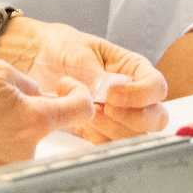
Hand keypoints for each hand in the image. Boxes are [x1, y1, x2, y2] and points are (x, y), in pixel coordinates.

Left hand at [0, 19, 167, 142]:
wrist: (35, 59)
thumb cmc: (61, 47)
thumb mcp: (78, 52)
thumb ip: (97, 74)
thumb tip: (110, 89)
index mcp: (133, 68)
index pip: (157, 87)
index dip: (140, 95)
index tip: (112, 94)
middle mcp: (133, 94)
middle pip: (156, 117)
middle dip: (131, 118)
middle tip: (103, 108)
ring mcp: (119, 114)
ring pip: (135, 136)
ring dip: (111, 128)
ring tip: (86, 111)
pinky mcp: (101, 130)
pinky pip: (111, 144)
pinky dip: (98, 138)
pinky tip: (82, 123)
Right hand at [0, 58, 93, 172]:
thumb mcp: (0, 70)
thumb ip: (31, 87)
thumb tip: (42, 97)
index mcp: (32, 121)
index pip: (79, 112)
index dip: (78, 94)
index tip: (66, 87)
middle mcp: (22, 150)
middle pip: (47, 127)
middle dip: (37, 108)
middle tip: (9, 92)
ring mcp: (3, 165)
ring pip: (24, 139)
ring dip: (14, 122)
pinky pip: (2, 151)